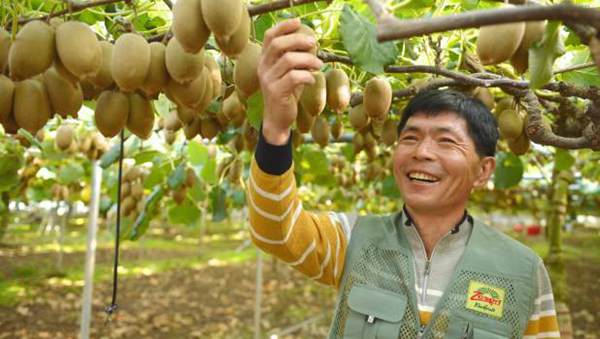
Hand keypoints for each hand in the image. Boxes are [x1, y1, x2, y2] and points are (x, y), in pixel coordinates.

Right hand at [257, 19, 321, 144]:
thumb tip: (311, 42)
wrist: (277, 120)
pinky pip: (294, 77)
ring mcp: (268, 80)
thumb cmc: (286, 94)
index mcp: (264, 61)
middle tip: (314, 43)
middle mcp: (263, 68)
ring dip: (308, 60)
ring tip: (318, 65)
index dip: (283, 26)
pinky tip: (312, 80)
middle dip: (298, 40)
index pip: (269, 37)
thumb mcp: (288, 74)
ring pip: (288, 60)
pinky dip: (307, 76)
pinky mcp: (276, 93)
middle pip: (278, 45)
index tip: (298, 22)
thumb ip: (295, 58)